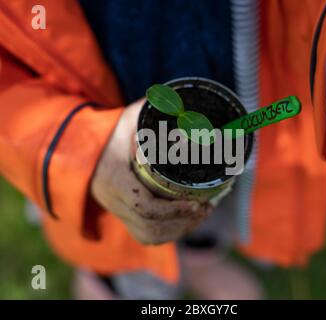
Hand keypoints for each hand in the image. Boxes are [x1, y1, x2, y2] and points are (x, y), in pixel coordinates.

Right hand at [90, 99, 212, 244]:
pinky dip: (168, 234)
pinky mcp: (124, 217)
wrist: (83, 154)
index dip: (172, 210)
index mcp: (115, 179)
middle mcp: (115, 202)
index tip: (197, 203)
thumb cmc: (109, 135)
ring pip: (150, 235)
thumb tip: (185, 104)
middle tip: (206, 208)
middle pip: (151, 227)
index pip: (144, 206)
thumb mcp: (130, 119)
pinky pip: (146, 236)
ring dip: (179, 229)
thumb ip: (154, 109)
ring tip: (200, 214)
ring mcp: (119, 212)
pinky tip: (185, 223)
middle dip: (183, 221)